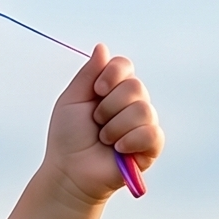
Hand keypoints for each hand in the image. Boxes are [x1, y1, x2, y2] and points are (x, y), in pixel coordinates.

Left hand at [41, 45, 163, 204]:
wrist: (69, 171)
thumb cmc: (68, 138)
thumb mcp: (72, 100)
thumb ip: (88, 73)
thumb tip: (102, 47)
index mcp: (113, 89)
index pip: (124, 65)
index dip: (112, 75)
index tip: (96, 91)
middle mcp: (132, 103)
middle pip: (135, 86)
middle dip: (108, 107)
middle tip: (96, 123)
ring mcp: (143, 124)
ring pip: (142, 110)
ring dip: (114, 128)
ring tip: (104, 140)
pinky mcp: (151, 146)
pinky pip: (151, 133)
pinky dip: (130, 141)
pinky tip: (118, 150)